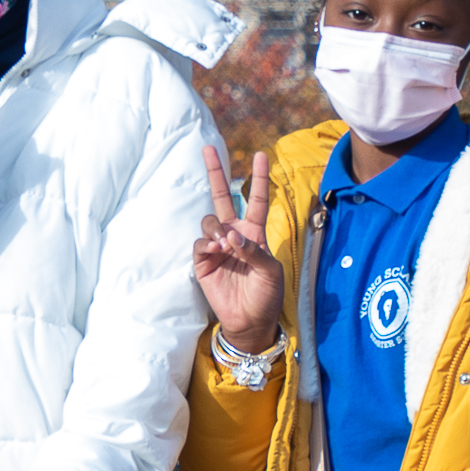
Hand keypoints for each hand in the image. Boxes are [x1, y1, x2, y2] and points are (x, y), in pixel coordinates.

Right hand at [192, 145, 285, 352]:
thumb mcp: (270, 271)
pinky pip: (199, 244)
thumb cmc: (267, 295)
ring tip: (224, 245)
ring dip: (215, 227)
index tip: (260, 154)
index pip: (256, 199)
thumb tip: (231, 235)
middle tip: (207, 149)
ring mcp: (217, 247)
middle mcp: (234, 234)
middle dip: (215, 172)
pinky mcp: (203, 262)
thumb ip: (253, 250)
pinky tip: (216, 251)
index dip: (258, 178)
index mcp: (255, 232)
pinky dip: (206, 243)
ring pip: (209, 221)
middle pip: (223, 197)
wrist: (250, 321)